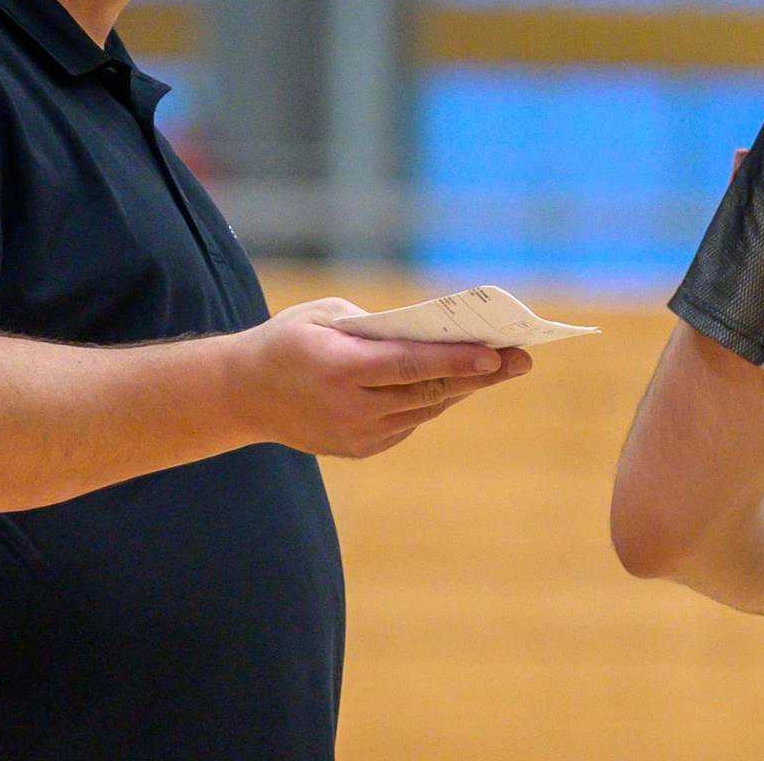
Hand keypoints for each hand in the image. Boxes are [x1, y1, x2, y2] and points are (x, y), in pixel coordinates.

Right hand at [230, 298, 533, 458]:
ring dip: (462, 388)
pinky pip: (408, 422)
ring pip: (424, 409)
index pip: (411, 365)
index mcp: (338, 367)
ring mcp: (355, 434)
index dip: (457, 361)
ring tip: (500, 367)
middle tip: (521, 359)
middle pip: (428, 391)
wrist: (243, 394)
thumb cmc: (288, 340)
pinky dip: (432, 402)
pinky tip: (457, 384)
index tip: (497, 354)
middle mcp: (349, 406)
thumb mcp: (324, 315)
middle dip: (479, 375)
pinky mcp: (359, 449)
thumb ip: (377, 327)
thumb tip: (434, 336)